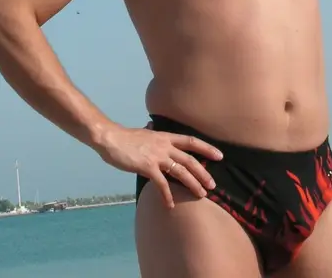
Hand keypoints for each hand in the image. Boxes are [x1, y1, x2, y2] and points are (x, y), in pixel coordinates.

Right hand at [96, 124, 222, 208]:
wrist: (111, 139)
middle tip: (213, 185)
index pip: (191, 141)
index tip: (220, 155)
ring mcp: (157, 156)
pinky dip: (167, 195)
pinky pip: (161, 184)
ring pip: (181, 171)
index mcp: (166, 137)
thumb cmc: (125, 138)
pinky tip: (170, 205)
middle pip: (190, 159)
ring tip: (201, 195)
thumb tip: (151, 127)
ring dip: (192, 184)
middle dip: (203, 172)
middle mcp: (165, 146)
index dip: (207, 148)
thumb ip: (151, 133)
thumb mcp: (143, 133)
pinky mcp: (147, 167)